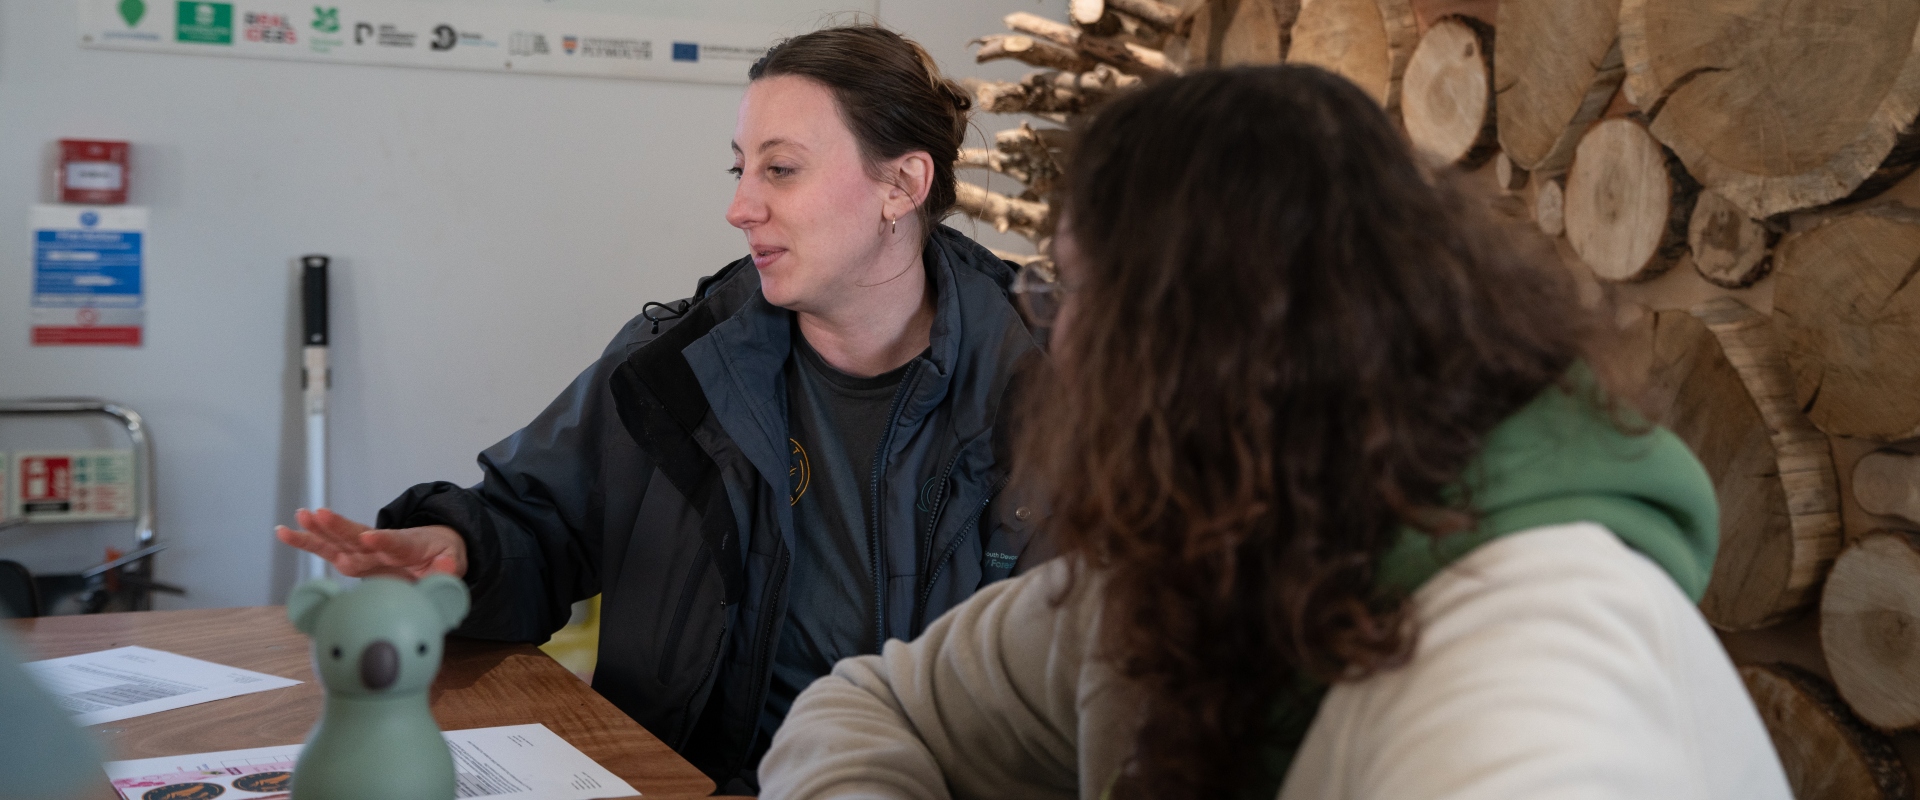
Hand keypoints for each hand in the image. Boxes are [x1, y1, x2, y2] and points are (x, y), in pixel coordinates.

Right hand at [274, 507, 466, 579]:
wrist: (435, 550)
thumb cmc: (442, 557)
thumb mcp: (454, 562)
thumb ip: (448, 569)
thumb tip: (448, 568)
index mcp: (409, 546)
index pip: (395, 542)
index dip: (384, 540)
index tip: (370, 537)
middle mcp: (381, 545)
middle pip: (359, 535)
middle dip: (340, 527)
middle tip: (321, 514)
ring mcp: (365, 551)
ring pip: (340, 540)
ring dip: (319, 531)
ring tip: (300, 516)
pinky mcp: (354, 557)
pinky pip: (329, 549)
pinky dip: (308, 541)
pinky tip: (284, 531)